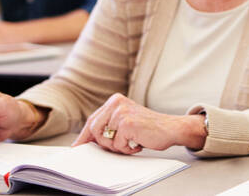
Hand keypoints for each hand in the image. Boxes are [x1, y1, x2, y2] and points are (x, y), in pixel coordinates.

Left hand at [72, 93, 205, 153]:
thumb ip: (108, 125)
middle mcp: (116, 103)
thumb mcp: (125, 122)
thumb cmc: (149, 128)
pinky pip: (117, 144)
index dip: (84, 136)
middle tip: (122, 145)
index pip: (92, 120)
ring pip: (104, 139)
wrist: (172, 128)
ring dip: (118, 146)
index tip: (77, 147)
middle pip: (93, 130)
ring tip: (132, 142)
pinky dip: (127, 149)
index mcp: (115, 100)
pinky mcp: (127, 123)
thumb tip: (86, 141)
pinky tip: (138, 143)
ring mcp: (122, 112)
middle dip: (105, 143)